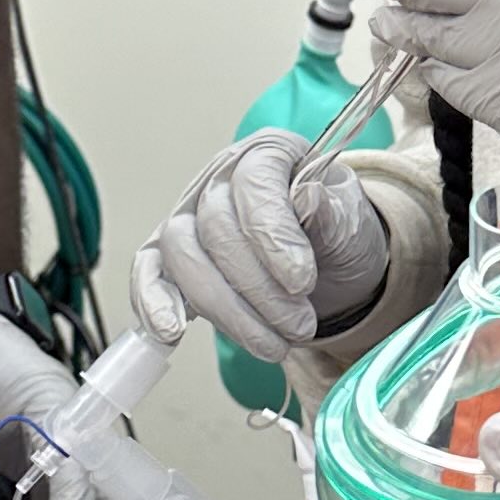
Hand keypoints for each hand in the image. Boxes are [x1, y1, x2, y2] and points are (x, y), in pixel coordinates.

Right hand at [131, 131, 391, 365]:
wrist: (331, 267)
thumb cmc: (338, 235)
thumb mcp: (352, 223)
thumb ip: (331, 214)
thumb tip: (309, 198)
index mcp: (268, 154)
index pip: (255, 186)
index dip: (274, 238)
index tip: (302, 283)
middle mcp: (220, 178)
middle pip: (216, 228)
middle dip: (259, 289)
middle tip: (300, 326)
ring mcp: (189, 214)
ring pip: (182, 255)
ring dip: (225, 310)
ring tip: (272, 344)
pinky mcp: (169, 254)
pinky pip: (148, 272)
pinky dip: (153, 302)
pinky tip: (171, 334)